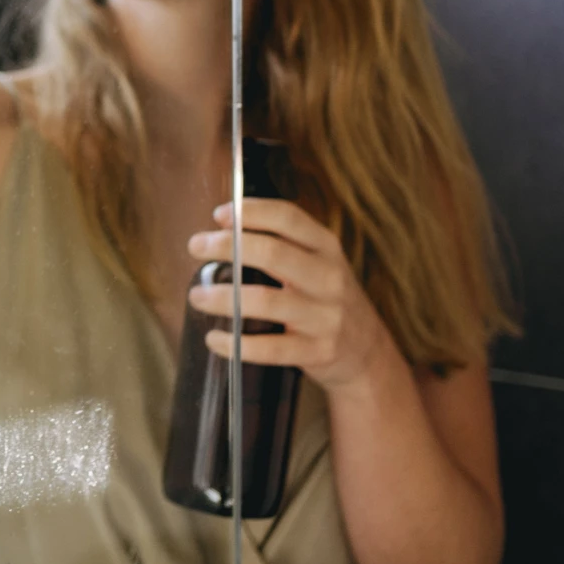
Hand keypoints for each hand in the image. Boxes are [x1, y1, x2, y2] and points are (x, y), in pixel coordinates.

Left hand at [186, 199, 394, 390]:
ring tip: (197, 296)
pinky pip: (270, 349)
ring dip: (223, 297)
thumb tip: (222, 227)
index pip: (288, 217)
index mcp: (326, 247)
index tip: (218, 215)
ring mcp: (326, 316)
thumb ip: (281, 244)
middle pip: (273, 253)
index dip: (251, 212)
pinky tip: (214, 338)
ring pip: (266, 301)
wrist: (367, 352)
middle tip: (195, 246)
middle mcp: (329, 278)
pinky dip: (236, 345)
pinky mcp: (318, 352)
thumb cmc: (325, 298)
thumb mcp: (317, 263)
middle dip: (227, 246)